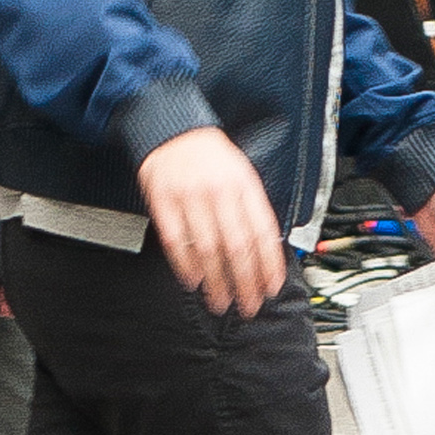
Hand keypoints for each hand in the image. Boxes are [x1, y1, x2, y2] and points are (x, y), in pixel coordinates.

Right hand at [138, 127, 287, 317]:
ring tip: (220, 301)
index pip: (263, 232)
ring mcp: (190, 196)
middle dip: (245, 282)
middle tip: (247, 305)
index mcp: (244, 185)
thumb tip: (269, 251)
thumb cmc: (211, 156)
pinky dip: (185, 264)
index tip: (270, 289)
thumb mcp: (243, 174)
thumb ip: (254, 208)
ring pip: (208, 248)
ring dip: (216, 281)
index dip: (269, 265)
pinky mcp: (163, 200)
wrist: (173, 128)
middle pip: (237, 246)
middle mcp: (220, 192)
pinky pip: (175, 239)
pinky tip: (192, 280)